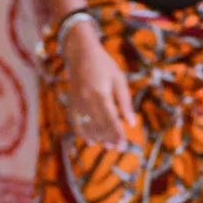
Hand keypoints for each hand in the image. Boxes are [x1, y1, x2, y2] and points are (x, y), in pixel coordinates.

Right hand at [61, 28, 134, 145]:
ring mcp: (76, 102)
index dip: (117, 134)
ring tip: (108, 146)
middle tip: (119, 149)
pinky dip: (82, 133)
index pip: (111, 120)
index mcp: (100, 93)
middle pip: (99, 125)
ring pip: (87, 126)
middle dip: (109, 138)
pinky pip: (75, 122)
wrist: (80, 53)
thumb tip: (132, 123)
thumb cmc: (104, 65)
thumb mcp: (119, 80)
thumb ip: (125, 102)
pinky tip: (90, 141)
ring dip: (98, 137)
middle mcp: (86, 100)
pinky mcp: (70, 103)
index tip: (124, 145)